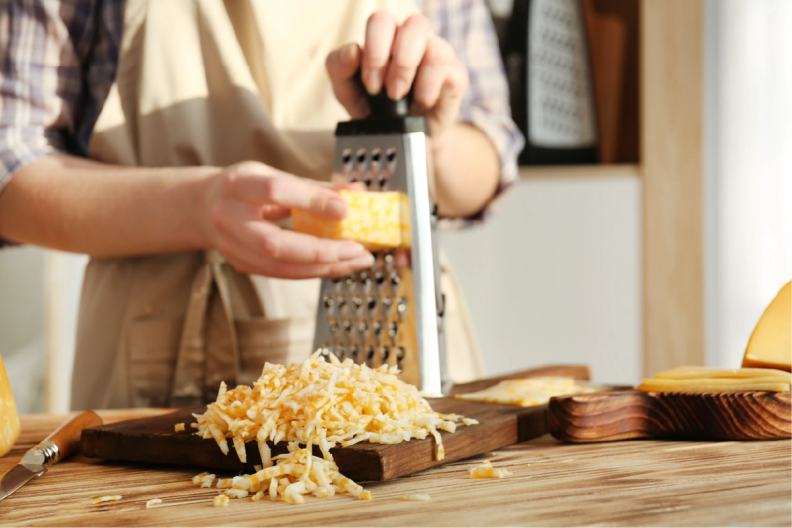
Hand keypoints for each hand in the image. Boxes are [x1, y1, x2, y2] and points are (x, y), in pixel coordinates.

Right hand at [204, 162, 373, 278]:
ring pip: (281, 266)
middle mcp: (230, 217)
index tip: (344, 209)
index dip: (312, 201)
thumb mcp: (275, 174)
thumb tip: (356, 191)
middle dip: (322, 250)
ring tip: (357, 260)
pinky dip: (314, 271)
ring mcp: (233, 246)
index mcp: (239, 184)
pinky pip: (283, 273)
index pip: (275, 191)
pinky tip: (339, 265)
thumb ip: (315, 186)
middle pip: (276, 243)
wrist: (204, 206)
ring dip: (325, 267)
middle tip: (357, 248)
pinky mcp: (242, 264)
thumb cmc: (246, 187)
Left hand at [326, 11, 467, 137]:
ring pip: (434, 47)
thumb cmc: (375, 109)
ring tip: (401, 98)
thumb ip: (339, 68)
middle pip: (414, 24)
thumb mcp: (347, 92)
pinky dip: (428, 90)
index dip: (375, 51)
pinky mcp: (455, 73)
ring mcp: (439, 52)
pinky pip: (445, 69)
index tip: (372, 85)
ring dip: (411, 74)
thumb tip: (352, 51)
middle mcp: (415, 38)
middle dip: (398, 61)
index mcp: (388, 35)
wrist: (402, 140)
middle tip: (389, 92)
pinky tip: (420, 104)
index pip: (382, 21)